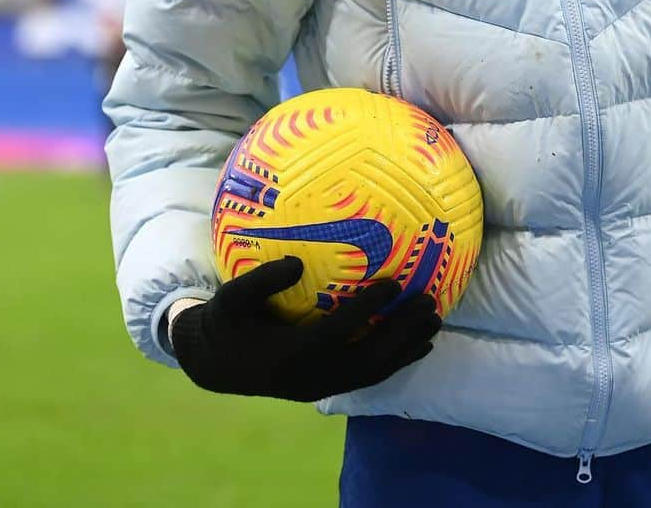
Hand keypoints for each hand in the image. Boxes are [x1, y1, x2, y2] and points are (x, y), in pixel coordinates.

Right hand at [170, 256, 440, 400]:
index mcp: (288, 355)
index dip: (366, 310)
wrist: (215, 366)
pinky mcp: (325, 388)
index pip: (336, 333)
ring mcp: (319, 386)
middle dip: (401, 333)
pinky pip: (368, 378)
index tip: (393, 282)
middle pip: (366, 360)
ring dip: (406, 348)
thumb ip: (260, 282)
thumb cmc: (225, 323)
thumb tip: (296, 263)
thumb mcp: (230, 299)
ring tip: (435, 320)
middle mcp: (309, 377)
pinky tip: (419, 345)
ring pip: (373, 373)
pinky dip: (397, 362)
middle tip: (429, 302)